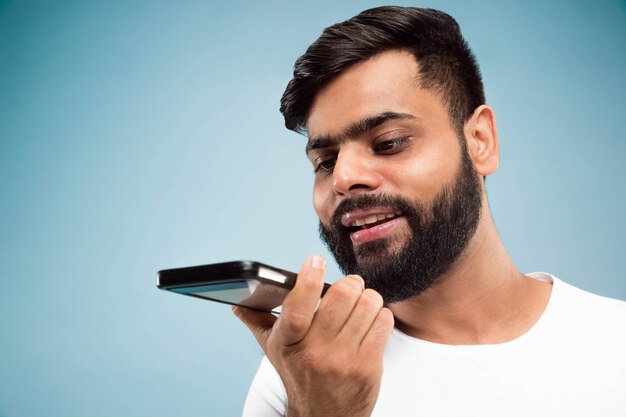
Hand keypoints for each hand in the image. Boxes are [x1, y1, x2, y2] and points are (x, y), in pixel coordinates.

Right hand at [234, 255, 393, 416]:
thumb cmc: (300, 376)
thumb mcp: (276, 351)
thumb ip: (258, 322)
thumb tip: (238, 304)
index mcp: (289, 342)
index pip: (298, 306)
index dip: (308, 278)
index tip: (314, 261)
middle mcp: (316, 352)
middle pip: (342, 296)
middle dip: (350, 284)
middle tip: (349, 286)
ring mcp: (344, 360)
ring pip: (368, 304)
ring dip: (367, 298)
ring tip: (361, 304)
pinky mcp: (369, 367)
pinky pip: (383, 321)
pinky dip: (379, 315)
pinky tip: (371, 322)